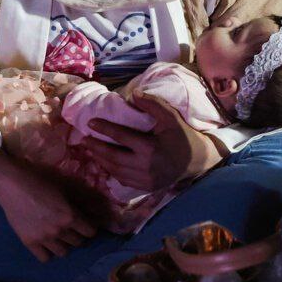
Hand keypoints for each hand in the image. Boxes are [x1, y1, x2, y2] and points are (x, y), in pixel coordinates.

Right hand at [0, 157, 97, 261]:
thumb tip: (100, 208)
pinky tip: (45, 242)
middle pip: (78, 242)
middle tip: (70, 226)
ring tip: (58, 234)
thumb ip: (83, 199)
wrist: (12, 185)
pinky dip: (47, 252)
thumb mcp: (65, 186)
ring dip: (63, 244)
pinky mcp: (29, 243)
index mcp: (70, 216)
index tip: (84, 223)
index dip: (89, 226)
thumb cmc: (40, 180)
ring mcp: (44, 239)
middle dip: (77, 234)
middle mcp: (59, 230)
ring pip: (63, 252)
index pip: (90, 232)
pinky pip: (45, 258)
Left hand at [81, 90, 222, 191]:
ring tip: (91, 150)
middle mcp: (145, 166)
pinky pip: (123, 180)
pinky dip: (111, 171)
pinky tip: (104, 163)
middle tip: (84, 139)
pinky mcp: (146, 187)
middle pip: (113, 157)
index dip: (104, 129)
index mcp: (150, 148)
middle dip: (96, 147)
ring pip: (115, 170)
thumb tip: (133, 94)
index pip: (121, 137)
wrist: (196, 161)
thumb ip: (152, 104)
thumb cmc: (182, 136)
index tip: (91, 123)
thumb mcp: (170, 117)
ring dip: (101, 160)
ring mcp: (145, 180)